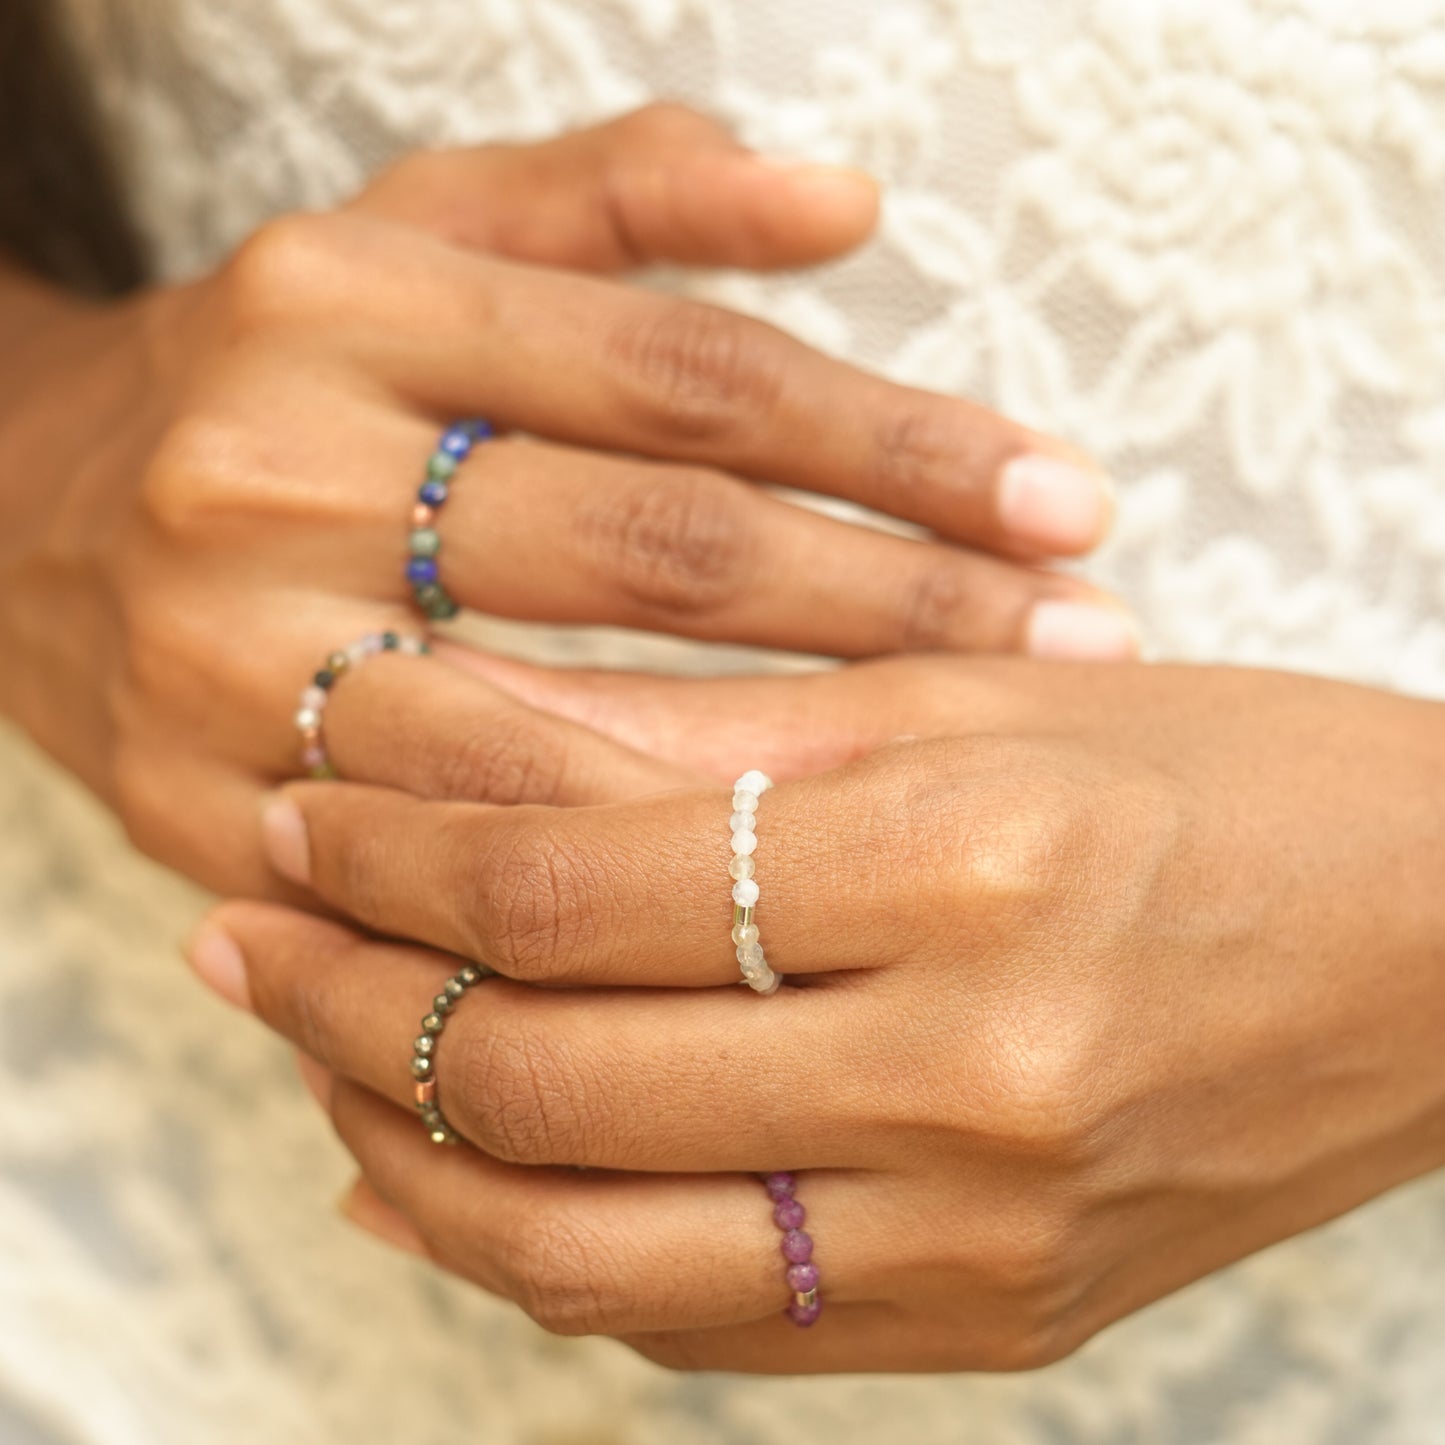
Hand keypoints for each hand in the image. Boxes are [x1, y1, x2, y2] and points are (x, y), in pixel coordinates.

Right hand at [0, 104, 1128, 896]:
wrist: (18, 521)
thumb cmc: (276, 375)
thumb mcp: (418, 239)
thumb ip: (623, 192)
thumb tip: (846, 197)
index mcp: (343, 305)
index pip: (685, 378)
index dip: (893, 440)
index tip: (1061, 500)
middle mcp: (273, 475)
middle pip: (658, 550)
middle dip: (895, 602)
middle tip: (1079, 638)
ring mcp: (228, 665)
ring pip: (577, 728)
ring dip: (799, 756)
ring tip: (982, 766)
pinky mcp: (208, 815)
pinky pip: (464, 874)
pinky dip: (632, 881)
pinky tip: (782, 891)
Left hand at [191, 659, 1444, 1371]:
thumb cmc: (1231, 781)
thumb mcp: (972, 701)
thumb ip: (702, 730)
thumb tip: (450, 735)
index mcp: (970, 866)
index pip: (583, 871)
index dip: (403, 828)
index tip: (304, 786)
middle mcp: (971, 1078)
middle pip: (550, 1066)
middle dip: (351, 989)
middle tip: (246, 917)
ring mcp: (981, 1239)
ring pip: (584, 1243)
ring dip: (406, 1143)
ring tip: (307, 1050)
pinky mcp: (987, 1325)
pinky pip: (692, 1326)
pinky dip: (536, 1254)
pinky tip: (448, 1174)